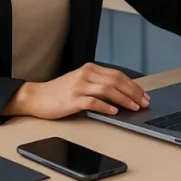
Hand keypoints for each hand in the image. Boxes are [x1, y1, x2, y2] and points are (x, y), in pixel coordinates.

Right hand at [2, 62, 149, 119]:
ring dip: (124, 99)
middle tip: (144, 102)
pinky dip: (106, 106)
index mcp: (90, 69)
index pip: (118, 74)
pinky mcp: (72, 99)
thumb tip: (122, 94)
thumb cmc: (59, 92)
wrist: (36, 97)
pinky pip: (93, 102)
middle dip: (133, 92)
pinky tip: (114, 111)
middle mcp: (86, 74)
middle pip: (116, 80)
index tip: (143, 95)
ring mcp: (79, 86)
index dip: (133, 85)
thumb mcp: (81, 82)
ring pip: (108, 89)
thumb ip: (98, 84)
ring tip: (134, 107)